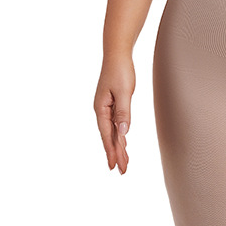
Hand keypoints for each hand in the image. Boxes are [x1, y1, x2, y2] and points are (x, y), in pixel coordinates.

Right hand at [93, 54, 135, 173]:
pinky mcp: (112, 103)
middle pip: (109, 137)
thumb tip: (124, 132)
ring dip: (119, 147)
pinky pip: (116, 124)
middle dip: (116, 154)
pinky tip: (123, 142)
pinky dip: (120, 135)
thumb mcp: (124, 92)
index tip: (114, 166)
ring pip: (113, 132)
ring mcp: (106, 107)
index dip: (112, 151)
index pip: (108, 135)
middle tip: (123, 171)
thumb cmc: (120, 71)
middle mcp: (101, 110)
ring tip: (124, 162)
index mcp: (101, 109)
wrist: (117, 54)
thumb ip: (124, 113)